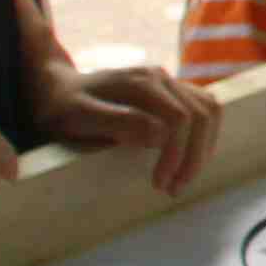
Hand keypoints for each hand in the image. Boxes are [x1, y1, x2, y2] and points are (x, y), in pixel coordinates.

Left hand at [32, 58, 217, 198]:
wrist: (56, 91)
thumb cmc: (63, 108)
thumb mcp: (80, 117)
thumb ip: (119, 122)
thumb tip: (160, 136)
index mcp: (141, 81)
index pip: (180, 117)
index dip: (177, 153)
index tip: (159, 183)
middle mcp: (160, 76)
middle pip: (202, 113)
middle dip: (194, 156)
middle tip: (174, 188)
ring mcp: (167, 82)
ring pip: (209, 110)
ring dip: (203, 147)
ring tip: (183, 178)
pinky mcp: (170, 92)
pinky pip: (202, 110)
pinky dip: (203, 137)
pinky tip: (187, 160)